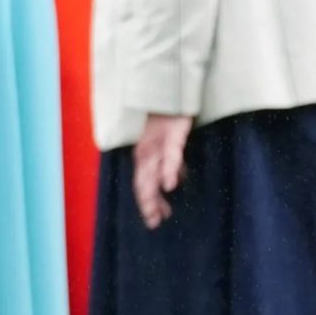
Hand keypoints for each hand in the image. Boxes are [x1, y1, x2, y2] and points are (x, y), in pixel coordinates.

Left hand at [132, 112, 191, 230]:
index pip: (143, 184)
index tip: (153, 220)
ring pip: (153, 173)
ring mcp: (159, 145)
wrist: (171, 92)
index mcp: (145, 156)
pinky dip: (169, 171)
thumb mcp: (167, 145)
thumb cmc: (168, 119)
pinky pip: (170, 156)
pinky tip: (170, 185)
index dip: (147, 202)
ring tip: (157, 212)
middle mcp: (148, 152)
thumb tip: (172, 183)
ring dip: (154, 194)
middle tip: (153, 222)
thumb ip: (169, 164)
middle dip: (148, 204)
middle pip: (144, 182)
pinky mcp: (173, 135)